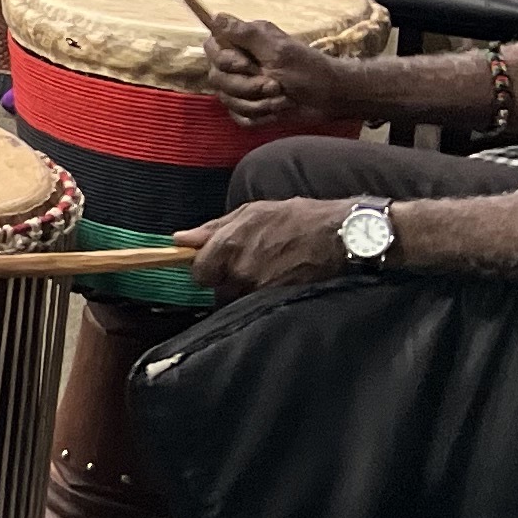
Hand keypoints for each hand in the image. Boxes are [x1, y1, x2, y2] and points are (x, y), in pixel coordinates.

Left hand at [190, 197, 353, 301]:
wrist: (338, 236)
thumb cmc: (295, 218)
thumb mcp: (251, 212)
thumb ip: (211, 228)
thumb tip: (179, 239)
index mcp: (228, 245)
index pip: (199, 273)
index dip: (207, 269)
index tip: (219, 263)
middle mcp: (239, 271)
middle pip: (218, 290)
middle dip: (227, 280)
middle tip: (249, 264)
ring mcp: (258, 289)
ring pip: (238, 299)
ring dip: (246, 290)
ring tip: (269, 271)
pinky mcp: (276, 301)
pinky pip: (257, 305)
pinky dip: (263, 297)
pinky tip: (279, 280)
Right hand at [205, 11, 354, 126]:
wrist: (330, 98)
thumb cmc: (308, 69)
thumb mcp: (278, 49)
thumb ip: (245, 34)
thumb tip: (215, 16)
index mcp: (243, 44)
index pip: (211, 48)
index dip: (225, 60)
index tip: (247, 64)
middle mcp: (238, 64)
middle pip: (216, 78)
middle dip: (247, 86)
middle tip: (275, 84)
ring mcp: (243, 88)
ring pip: (228, 100)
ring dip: (257, 103)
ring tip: (281, 98)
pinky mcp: (249, 108)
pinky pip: (238, 117)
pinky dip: (259, 116)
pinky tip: (277, 110)